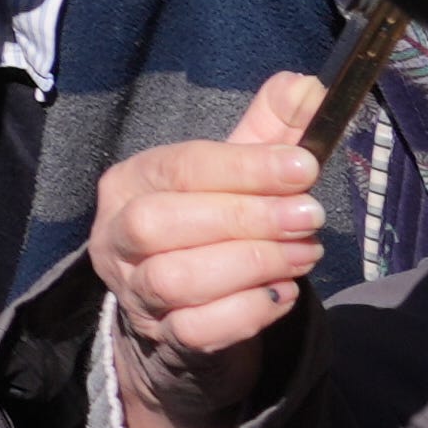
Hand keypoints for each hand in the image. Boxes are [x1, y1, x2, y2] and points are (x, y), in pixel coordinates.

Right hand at [88, 75, 325, 427]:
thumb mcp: (234, 179)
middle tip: (310, 216)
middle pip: (162, 222)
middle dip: (244, 218)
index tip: (304, 166)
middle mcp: (118, 235)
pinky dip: (246, 312)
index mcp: (130, 183)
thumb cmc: (210, 234)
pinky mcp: (165, 341)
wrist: (182, 327)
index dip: (243, 167)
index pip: (179, 166)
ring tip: (305, 255)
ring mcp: (135, 292)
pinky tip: (283, 295)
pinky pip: (197, 330)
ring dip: (251, 264)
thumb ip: (267, 132)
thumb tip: (308, 86)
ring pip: (176, 278)